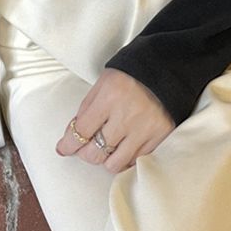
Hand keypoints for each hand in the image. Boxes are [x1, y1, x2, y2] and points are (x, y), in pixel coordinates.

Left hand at [55, 67, 174, 173]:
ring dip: (106, 158)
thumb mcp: (103, 82)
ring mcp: (145, 128)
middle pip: (95, 153)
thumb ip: (87, 108)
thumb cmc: (131, 74)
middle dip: (85, 152)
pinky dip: (126, 157)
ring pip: (115, 164)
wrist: (167, 66)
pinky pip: (136, 160)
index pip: (81, 131)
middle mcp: (127, 115)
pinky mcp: (161, 136)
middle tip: (85, 146)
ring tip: (107, 146)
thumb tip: (72, 136)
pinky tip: (124, 146)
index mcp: (110, 96)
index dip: (68, 144)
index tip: (63, 148)